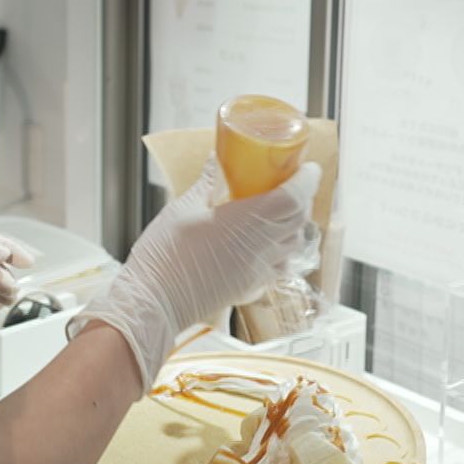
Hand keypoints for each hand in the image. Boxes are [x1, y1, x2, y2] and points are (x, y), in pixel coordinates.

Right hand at [70, 158, 321, 392]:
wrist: (155, 302)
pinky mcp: (251, 287)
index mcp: (246, 222)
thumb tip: (218, 161)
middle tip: (291, 183)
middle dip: (303, 198)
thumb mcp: (182, 208)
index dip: (308, 180)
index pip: (295, 198)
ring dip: (295, 225)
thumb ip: (206, 183)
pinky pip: (280, 266)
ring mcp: (258, 270)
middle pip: (300, 220)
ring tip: (280, 211)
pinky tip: (264, 243)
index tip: (308, 168)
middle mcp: (261, 247)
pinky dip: (282, 250)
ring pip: (294, 244)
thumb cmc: (165, 256)